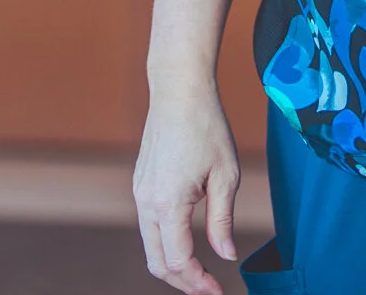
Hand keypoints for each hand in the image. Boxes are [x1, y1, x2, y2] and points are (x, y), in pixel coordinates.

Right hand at [133, 88, 240, 293]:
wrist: (178, 89)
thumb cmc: (206, 126)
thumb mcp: (225, 175)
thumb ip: (222, 221)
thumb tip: (226, 255)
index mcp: (168, 203)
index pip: (179, 261)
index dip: (199, 283)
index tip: (219, 291)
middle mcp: (146, 202)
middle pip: (158, 263)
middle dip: (182, 282)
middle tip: (209, 288)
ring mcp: (139, 192)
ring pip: (150, 246)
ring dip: (172, 265)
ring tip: (200, 271)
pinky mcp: (140, 183)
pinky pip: (149, 226)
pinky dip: (165, 243)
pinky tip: (186, 242)